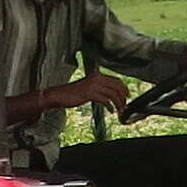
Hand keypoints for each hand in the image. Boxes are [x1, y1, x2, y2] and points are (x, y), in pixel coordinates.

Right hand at [2, 73, 127, 126]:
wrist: (59, 95)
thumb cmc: (72, 93)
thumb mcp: (88, 88)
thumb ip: (98, 88)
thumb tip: (110, 95)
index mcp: (97, 75)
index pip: (116, 80)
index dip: (124, 88)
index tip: (127, 96)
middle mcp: (97, 78)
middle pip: (117, 86)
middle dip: (123, 96)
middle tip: (125, 105)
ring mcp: (93, 85)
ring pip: (113, 94)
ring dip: (118, 103)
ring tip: (120, 110)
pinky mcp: (90, 93)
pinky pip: (105, 100)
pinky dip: (110, 107)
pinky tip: (111, 111)